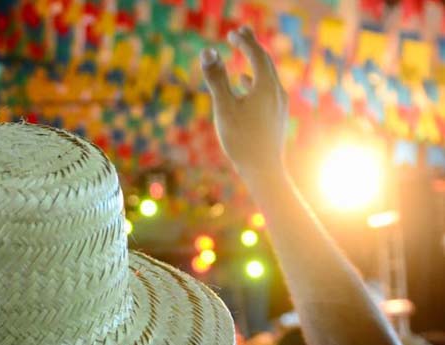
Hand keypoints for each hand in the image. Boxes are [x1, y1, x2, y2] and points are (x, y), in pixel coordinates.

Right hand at [201, 26, 287, 178]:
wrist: (264, 171)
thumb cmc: (242, 140)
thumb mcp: (224, 108)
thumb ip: (216, 78)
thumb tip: (207, 51)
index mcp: (265, 86)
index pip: (256, 54)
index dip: (244, 41)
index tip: (232, 33)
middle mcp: (276, 92)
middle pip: (265, 61)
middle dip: (252, 46)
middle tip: (241, 33)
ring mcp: (279, 104)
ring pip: (268, 75)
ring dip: (255, 62)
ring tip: (246, 54)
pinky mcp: (276, 116)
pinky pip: (267, 89)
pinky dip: (256, 79)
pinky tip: (246, 85)